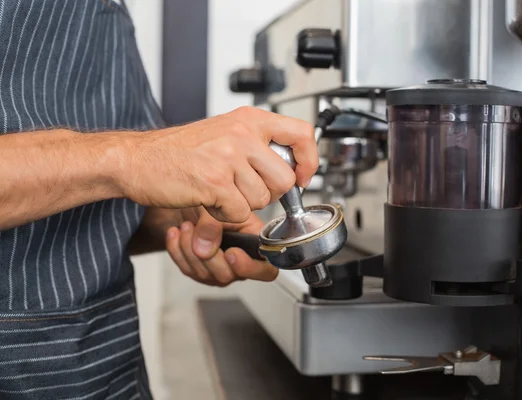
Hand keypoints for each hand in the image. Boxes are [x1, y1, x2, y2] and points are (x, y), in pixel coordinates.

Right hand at [119, 106, 316, 222]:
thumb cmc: (178, 150)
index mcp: (249, 120)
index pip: (302, 133)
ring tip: (220, 191)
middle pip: (284, 179)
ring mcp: (228, 157)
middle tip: (246, 190)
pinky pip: (239, 212)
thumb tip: (290, 168)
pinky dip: (225, 215)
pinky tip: (209, 200)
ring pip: (262, 199)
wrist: (137, 158)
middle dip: (269, 194)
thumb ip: (257, 146)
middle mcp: (242, 134)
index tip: (301, 176)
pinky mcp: (214, 182)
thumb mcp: (224, 132)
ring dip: (243, 204)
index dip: (309, 160)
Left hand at [165, 207, 277, 285]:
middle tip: (199, 231)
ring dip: (189, 248)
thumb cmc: (209, 200)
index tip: (231, 253)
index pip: (265, 270)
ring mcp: (219, 269)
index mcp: (254, 244)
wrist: (185, 203)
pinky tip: (176, 233)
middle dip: (209, 254)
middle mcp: (239, 261)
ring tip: (186, 225)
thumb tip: (204, 249)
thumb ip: (213, 225)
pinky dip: (177, 250)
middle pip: (229, 275)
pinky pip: (187, 270)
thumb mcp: (215, 205)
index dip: (250, 267)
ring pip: (204, 274)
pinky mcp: (198, 271)